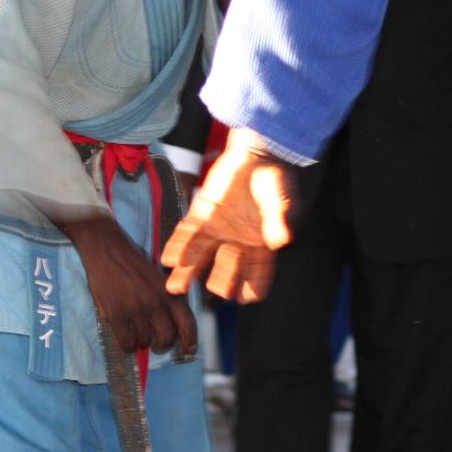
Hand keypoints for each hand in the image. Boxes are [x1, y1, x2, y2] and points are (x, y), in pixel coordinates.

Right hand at [61, 214, 196, 355]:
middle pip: (167, 338)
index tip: (189, 350)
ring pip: (145, 341)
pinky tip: (125, 338)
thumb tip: (174, 326)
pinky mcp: (118, 315)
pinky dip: (127, 345)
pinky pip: (126, 342)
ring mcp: (137, 310)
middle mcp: (157, 302)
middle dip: (163, 346)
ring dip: (141, 343)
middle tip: (157, 346)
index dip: (190, 341)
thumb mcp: (159, 277)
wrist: (107, 249)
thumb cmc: (132, 262)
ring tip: (136, 334)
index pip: (187, 323)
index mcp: (169, 292)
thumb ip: (168, 298)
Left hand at [162, 131, 294, 302]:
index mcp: (260, 245)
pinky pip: (187, 234)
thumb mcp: (280, 197)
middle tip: (216, 291)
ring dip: (188, 272)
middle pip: (227, 269)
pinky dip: (177, 246)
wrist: (254, 154)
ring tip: (175, 288)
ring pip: (201, 257)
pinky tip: (168, 259)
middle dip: (221, 281)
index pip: (258, 274)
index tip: (244, 297)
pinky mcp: (202, 215)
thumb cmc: (273, 178)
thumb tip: (283, 240)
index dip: (252, 287)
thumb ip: (280, 217)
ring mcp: (218, 231)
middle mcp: (237, 243)